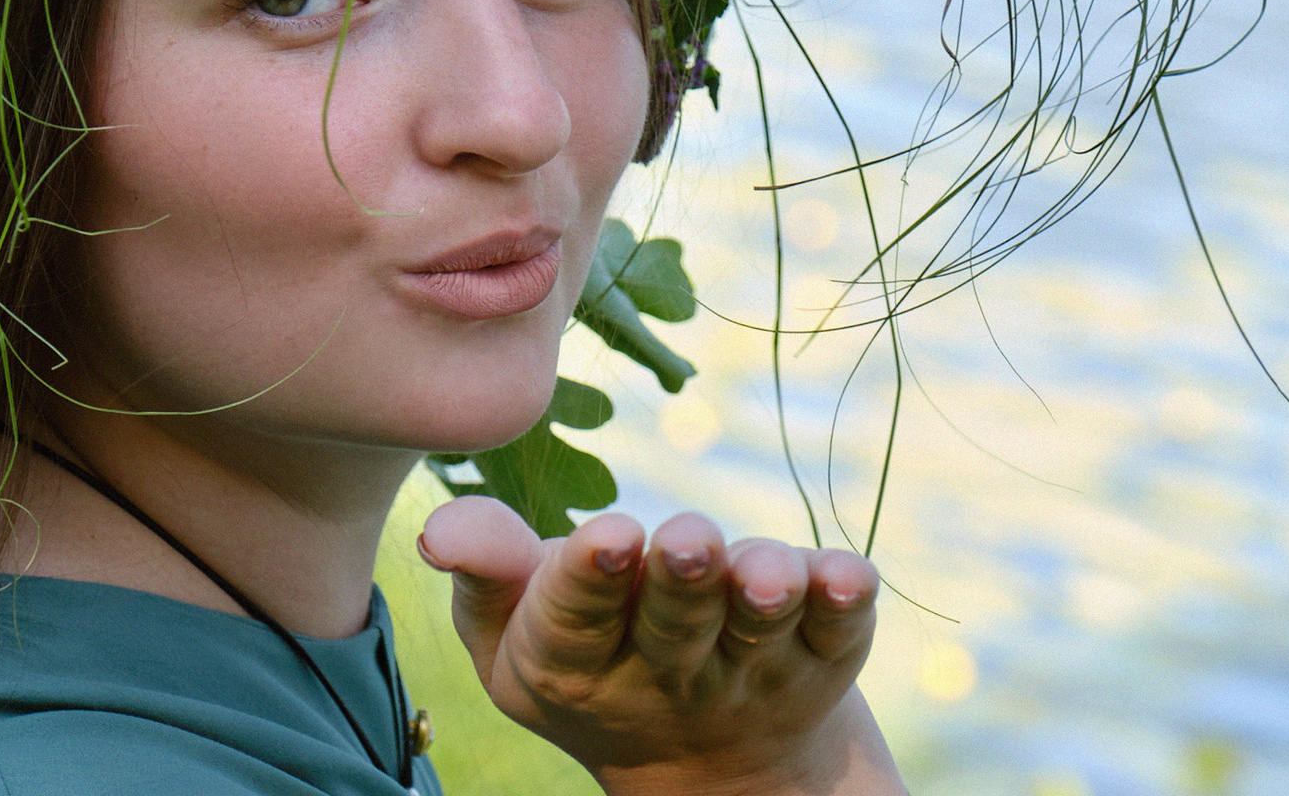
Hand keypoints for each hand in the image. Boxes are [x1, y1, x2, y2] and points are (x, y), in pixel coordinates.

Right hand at [417, 497, 903, 795]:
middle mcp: (666, 677)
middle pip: (675, 626)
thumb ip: (483, 568)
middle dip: (682, 579)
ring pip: (758, 630)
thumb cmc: (588, 651)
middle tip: (686, 539)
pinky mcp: (822, 656)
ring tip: (765, 572)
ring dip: (763, 596)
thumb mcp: (512, 627)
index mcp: (574, 667)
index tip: (611, 536)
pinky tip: (849, 575)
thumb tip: (438, 527)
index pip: (576, 623)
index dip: (593, 578)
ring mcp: (750, 672)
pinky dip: (846, 602)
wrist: (708, 762)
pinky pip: (838, 632)